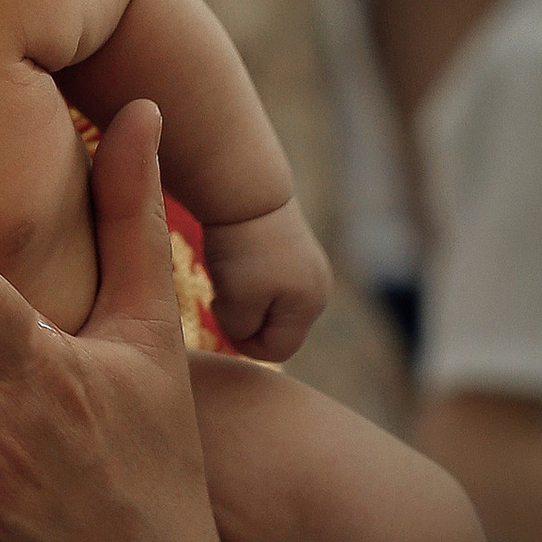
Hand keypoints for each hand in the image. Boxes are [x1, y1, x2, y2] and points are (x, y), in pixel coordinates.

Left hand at [200, 194, 331, 362]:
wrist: (245, 190)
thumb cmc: (240, 250)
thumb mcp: (236, 304)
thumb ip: (243, 334)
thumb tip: (249, 334)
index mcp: (310, 306)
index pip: (276, 351)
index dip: (243, 340)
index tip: (221, 307)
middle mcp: (320, 289)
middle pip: (277, 329)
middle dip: (247, 319)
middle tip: (224, 290)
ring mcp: (311, 268)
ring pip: (272, 306)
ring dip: (247, 299)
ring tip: (232, 272)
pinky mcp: (296, 252)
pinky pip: (270, 283)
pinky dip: (250, 279)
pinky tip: (239, 258)